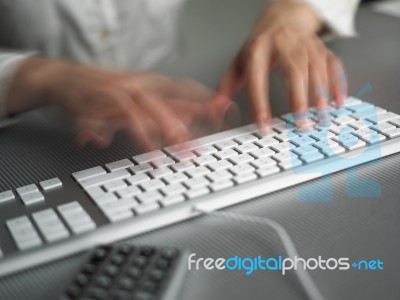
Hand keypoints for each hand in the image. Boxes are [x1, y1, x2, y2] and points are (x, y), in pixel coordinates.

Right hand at [7, 59, 230, 148]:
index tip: (225, 116)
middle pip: (177, 102)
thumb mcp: (135, 99)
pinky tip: (154, 155)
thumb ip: (158, 111)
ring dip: (173, 134)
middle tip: (207, 146)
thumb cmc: (104, 92)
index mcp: (152, 83)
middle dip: (195, 123)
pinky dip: (145, 141)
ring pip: (157, 112)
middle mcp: (143, 85)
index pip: (187, 90)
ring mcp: (126, 92)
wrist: (66, 79)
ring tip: (185, 154)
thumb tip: (185, 125)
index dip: (207, 102)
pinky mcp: (108, 103)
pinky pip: (132, 123)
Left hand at [218, 0, 346, 130]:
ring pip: (316, 68)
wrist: (282, 18)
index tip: (264, 126)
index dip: (260, 104)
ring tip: (322, 117)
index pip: (258, 79)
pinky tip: (338, 101)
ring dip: (321, 94)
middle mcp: (283, 44)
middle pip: (294, 71)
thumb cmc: (259, 44)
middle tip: (302, 124)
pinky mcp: (321, 47)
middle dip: (299, 99)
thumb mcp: (239, 62)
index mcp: (258, 49)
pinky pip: (333, 64)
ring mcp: (304, 44)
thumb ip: (226, 86)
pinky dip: (338, 83)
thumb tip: (216, 108)